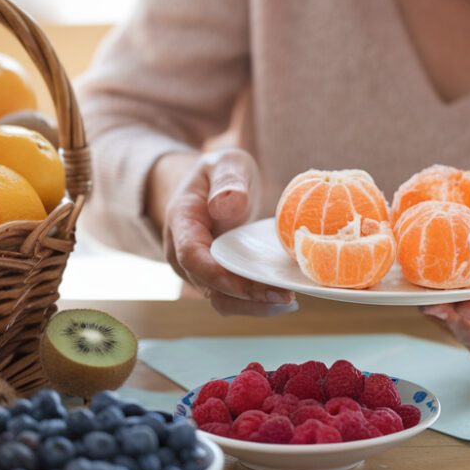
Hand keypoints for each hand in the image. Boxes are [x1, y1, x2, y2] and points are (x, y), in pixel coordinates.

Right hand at [157, 149, 296, 316]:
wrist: (212, 186)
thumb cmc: (220, 172)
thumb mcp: (226, 163)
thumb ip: (227, 179)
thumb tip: (228, 204)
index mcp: (181, 222)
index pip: (191, 256)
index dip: (218, 274)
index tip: (250, 285)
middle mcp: (182, 253)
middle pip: (209, 287)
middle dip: (246, 298)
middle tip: (285, 297)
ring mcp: (198, 270)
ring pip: (221, 300)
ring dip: (254, 306)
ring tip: (288, 300)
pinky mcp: (216, 279)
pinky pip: (233, 297)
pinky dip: (257, 301)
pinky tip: (285, 296)